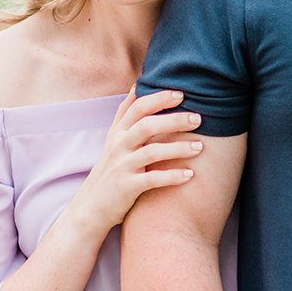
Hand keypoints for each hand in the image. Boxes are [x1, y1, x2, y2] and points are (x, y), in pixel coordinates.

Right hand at [72, 89, 203, 237]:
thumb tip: (137, 84)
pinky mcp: (126, 187)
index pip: (138, 107)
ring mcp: (122, 166)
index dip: (159, 98)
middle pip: (146, 125)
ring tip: (200, 147)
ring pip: (151, 152)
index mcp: (118, 132)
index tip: (182, 93)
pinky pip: (152, 180)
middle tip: (198, 118)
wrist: (91, 206)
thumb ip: (126, 113)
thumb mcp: (114, 138)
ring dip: (178, 148)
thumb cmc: (110, 168)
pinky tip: (190, 174)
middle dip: (174, 120)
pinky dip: (172, 176)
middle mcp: (119, 146)